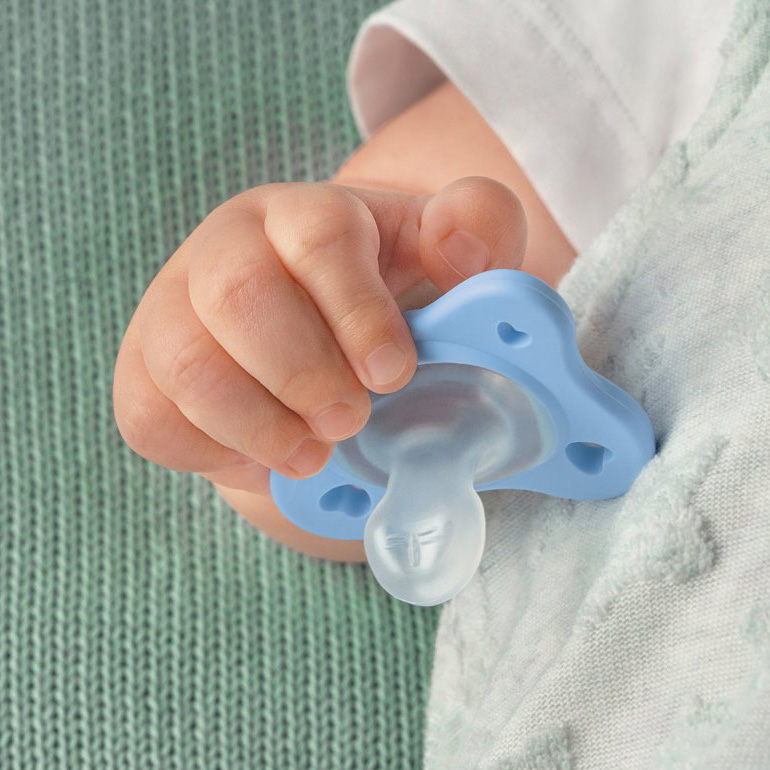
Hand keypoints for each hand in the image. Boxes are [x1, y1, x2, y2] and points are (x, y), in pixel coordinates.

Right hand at [113, 177, 525, 558]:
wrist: (305, 348)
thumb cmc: (378, 303)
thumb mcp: (440, 260)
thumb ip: (475, 228)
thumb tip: (460, 241)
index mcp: (302, 214)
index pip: (319, 237)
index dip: (358, 310)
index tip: (393, 374)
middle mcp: (227, 249)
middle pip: (240, 297)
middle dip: (304, 373)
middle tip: (350, 421)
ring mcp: (173, 309)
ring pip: (188, 365)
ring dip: (260, 425)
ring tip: (313, 453)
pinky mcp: (142, 371)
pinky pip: (154, 418)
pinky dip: (215, 453)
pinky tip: (263, 453)